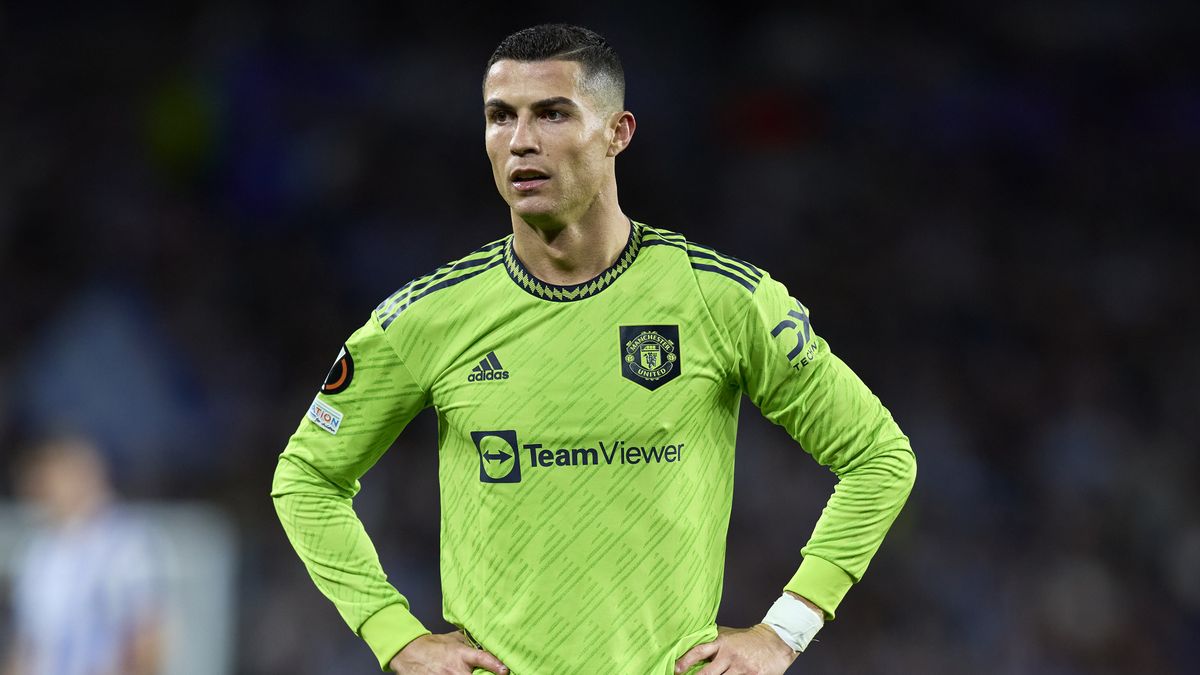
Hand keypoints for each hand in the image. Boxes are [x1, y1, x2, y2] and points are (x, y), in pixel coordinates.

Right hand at [388, 631, 507, 673]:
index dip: (496, 665)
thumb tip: (488, 642)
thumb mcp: (454, 639)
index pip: (482, 658)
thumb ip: (471, 642)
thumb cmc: (433, 646)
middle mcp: (456, 670)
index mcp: (461, 654)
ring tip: (469, 674)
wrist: (410, 653)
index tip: (505, 671)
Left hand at [674, 624, 796, 674]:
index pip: (699, 651)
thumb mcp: (729, 636)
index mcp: (722, 643)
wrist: (775, 641)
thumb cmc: (749, 639)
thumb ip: (713, 643)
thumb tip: (690, 647)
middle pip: (708, 674)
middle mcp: (730, 655)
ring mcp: (742, 668)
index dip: (685, 661)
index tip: (676, 669)